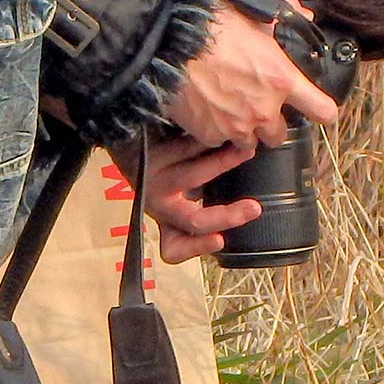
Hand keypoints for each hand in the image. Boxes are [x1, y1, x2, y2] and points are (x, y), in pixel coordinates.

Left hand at [108, 134, 262, 264]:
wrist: (128, 139)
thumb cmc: (164, 171)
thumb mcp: (179, 198)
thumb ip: (204, 205)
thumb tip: (249, 206)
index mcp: (164, 220)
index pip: (173, 250)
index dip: (197, 248)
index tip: (222, 240)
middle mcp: (156, 205)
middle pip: (192, 221)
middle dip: (227, 216)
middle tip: (254, 208)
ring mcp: (152, 179)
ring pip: (190, 176)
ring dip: (223, 163)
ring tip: (247, 151)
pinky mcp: (150, 154)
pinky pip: (183, 148)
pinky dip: (206, 141)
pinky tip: (222, 134)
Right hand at [165, 0, 337, 150]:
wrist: (168, 43)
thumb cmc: (210, 26)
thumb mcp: (254, 12)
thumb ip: (285, 13)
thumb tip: (303, 12)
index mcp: (282, 80)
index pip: (323, 110)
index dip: (322, 110)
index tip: (316, 109)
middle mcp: (264, 109)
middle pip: (279, 134)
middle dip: (270, 120)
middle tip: (255, 102)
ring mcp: (236, 126)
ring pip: (248, 140)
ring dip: (243, 128)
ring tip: (228, 107)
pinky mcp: (209, 134)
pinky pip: (218, 139)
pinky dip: (214, 129)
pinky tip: (206, 109)